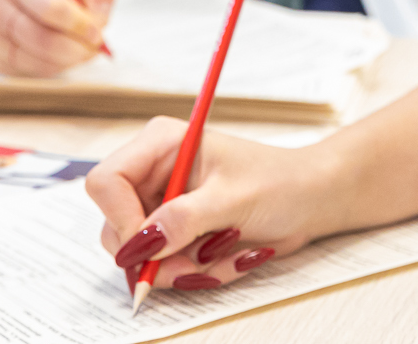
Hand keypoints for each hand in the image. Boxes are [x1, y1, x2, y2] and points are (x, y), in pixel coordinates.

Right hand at [0, 0, 118, 77]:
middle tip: (94, 45)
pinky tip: (65, 54)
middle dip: (77, 46)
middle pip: (43, 39)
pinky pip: (34, 73)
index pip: (49, 7)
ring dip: (70, 59)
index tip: (96, 29)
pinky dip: (57, 67)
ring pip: (39, 60)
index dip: (78, 23)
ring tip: (83, 49)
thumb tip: (96, 15)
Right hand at [86, 118, 325, 292]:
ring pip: (139, 256)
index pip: (107, 182)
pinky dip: (195, 272)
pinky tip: (229, 256)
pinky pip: (164, 267)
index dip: (122, 220)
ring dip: (182, 268)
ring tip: (225, 253)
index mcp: (161, 144)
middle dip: (158, 256)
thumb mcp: (234, 199)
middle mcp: (154, 173)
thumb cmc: (280, 183)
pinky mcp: (175, 232)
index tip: (152, 248)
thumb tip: (142, 243)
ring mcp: (162, 205)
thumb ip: (185, 219)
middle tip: (198, 263)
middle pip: (115, 227)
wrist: (309, 200)